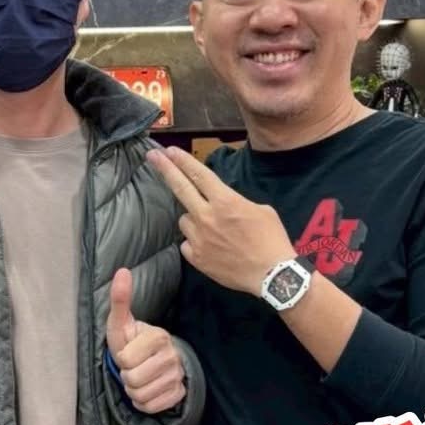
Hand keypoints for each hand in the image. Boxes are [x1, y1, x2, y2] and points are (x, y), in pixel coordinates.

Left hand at [105, 267, 186, 413]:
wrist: (154, 360)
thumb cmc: (132, 341)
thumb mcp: (121, 323)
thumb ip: (120, 299)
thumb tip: (121, 271)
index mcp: (159, 336)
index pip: (126, 360)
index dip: (121, 359)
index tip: (128, 352)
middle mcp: (172, 356)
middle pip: (133, 381)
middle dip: (126, 376)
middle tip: (132, 367)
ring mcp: (177, 376)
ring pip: (141, 396)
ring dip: (133, 391)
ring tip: (138, 377)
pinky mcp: (179, 393)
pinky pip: (151, 407)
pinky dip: (144, 403)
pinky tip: (147, 389)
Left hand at [147, 146, 294, 294]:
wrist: (271, 274)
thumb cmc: (271, 239)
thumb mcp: (261, 210)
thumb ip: (236, 202)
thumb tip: (223, 203)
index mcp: (225, 201)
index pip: (199, 174)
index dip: (182, 160)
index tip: (168, 151)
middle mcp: (207, 216)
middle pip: (180, 188)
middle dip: (165, 168)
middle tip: (152, 156)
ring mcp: (199, 238)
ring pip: (184, 220)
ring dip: (192, 219)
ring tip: (210, 229)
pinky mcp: (196, 258)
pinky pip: (186, 243)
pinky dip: (194, 242)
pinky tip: (209, 247)